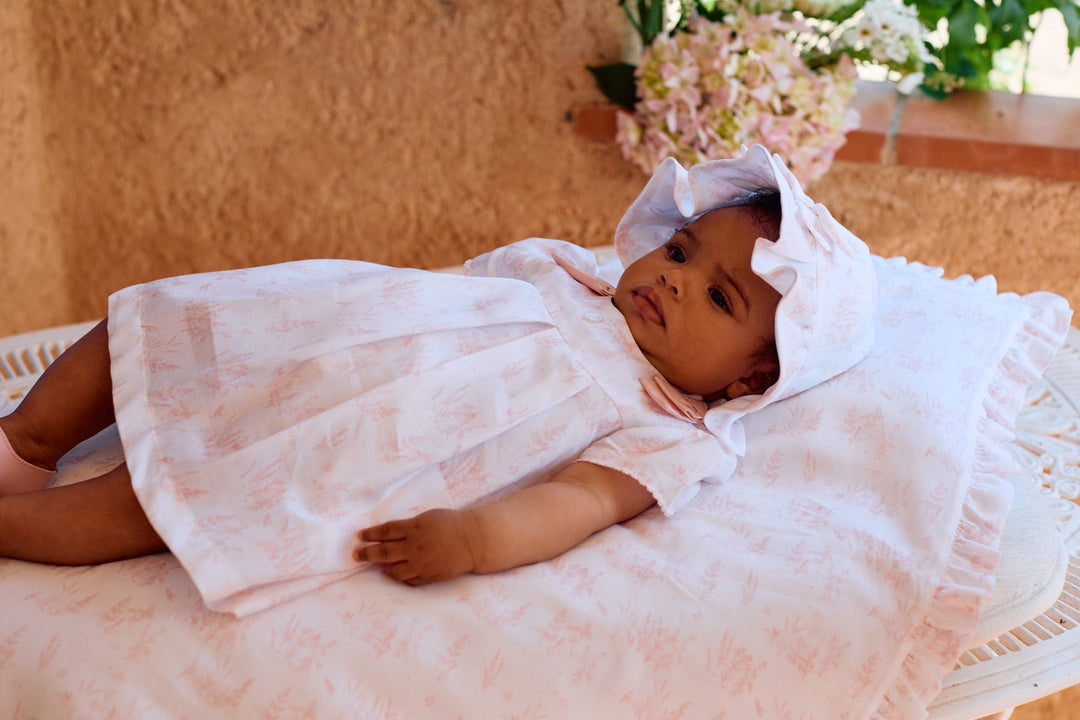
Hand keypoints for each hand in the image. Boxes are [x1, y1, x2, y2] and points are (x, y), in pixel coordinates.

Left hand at [354, 508, 477, 585]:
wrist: (472, 541)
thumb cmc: (450, 524)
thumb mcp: (427, 517)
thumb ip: (408, 526)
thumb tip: (388, 534)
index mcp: (414, 529)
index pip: (385, 532)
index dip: (370, 534)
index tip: (360, 536)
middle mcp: (414, 548)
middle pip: (384, 552)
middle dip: (367, 554)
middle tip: (357, 555)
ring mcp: (421, 564)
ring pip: (394, 570)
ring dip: (382, 567)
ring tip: (377, 565)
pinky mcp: (429, 576)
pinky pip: (408, 580)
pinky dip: (399, 577)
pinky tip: (395, 572)